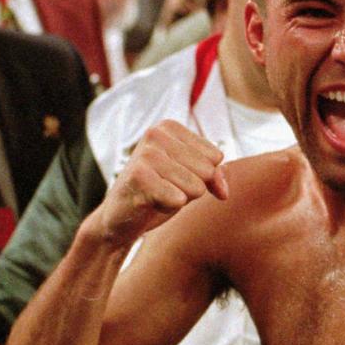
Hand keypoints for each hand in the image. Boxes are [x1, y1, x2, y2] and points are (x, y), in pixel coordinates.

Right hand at [100, 120, 228, 247]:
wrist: (121, 217)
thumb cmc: (159, 193)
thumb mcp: (192, 178)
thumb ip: (215, 176)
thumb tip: (223, 190)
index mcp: (169, 127)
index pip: (215, 157)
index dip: (203, 176)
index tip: (177, 178)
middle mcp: (156, 134)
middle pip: (207, 171)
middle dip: (191, 188)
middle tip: (165, 188)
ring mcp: (146, 154)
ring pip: (196, 187)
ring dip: (179, 199)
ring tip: (157, 194)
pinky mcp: (138, 177)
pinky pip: (179, 200)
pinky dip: (168, 208)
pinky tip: (150, 203)